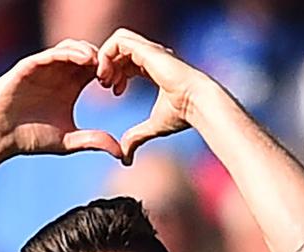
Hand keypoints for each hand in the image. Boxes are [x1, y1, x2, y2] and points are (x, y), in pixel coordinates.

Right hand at [0, 39, 121, 162]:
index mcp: (70, 85)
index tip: (117, 88)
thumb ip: (93, 141)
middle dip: (102, 60)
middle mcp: (58, 72)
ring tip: (99, 64)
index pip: (96, 68)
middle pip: (87, 53)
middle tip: (111, 75)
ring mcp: (43, 67)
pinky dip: (69, 52)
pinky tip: (85, 61)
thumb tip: (121, 153)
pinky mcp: (29, 66)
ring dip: (88, 51)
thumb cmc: (30, 138)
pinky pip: (52, 52)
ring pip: (71, 47)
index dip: (110, 73)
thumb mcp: (68, 141)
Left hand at [96, 28, 209, 163]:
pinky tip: (108, 75)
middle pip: (121, 50)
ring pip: (117, 41)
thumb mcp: (153, 127)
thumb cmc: (182, 115)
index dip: (116, 73)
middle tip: (106, 85)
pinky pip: (118, 42)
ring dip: (106, 58)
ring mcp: (149, 50)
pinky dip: (107, 55)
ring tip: (105, 79)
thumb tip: (125, 158)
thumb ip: (137, 137)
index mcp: (154, 68)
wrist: (198, 104)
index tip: (113, 92)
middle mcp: (151, 56)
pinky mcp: (146, 49)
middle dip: (109, 65)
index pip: (128, 61)